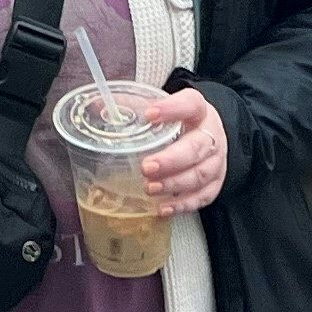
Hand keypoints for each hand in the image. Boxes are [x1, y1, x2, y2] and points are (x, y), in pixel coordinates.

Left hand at [137, 86, 227, 210]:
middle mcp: (211, 135)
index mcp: (198, 110)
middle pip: (197, 147)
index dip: (172, 109)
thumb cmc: (180, 120)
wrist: (208, 133)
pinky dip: (183, 204)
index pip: (190, 104)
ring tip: (150, 188)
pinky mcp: (216, 183)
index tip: (150, 114)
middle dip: (171, 160)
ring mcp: (216, 161)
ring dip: (174, 184)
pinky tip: (164, 207)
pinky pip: (203, 197)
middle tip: (146, 167)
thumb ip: (132, 105)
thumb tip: (94, 105)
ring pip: (200, 174)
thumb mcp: (161, 106)